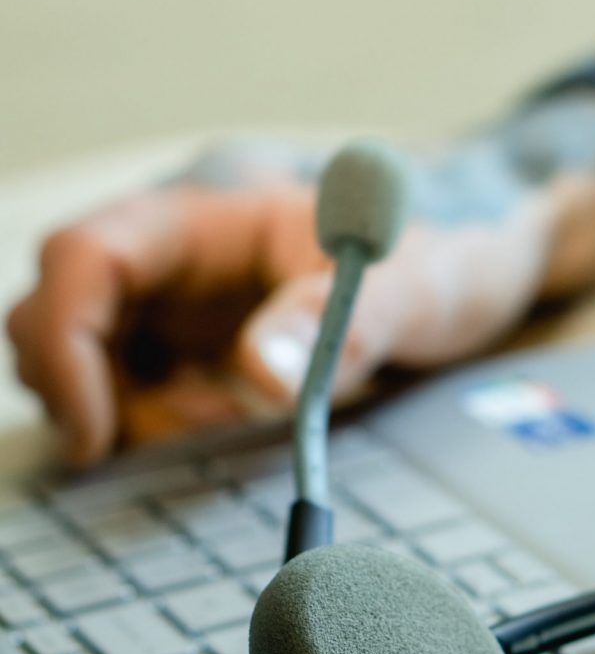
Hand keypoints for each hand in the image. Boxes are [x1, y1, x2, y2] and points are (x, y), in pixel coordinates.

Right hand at [7, 94, 594, 466]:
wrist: (472, 273)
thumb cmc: (445, 258)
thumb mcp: (413, 287)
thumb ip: (342, 321)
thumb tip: (262, 376)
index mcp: (211, 218)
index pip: (85, 256)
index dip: (65, 340)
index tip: (97, 429)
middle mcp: (179, 258)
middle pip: (62, 314)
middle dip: (92, 389)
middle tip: (182, 436)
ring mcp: (183, 302)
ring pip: (92, 363)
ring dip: (135, 414)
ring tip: (235, 422)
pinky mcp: (198, 345)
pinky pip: (137, 392)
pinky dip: (160, 425)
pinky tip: (233, 425)